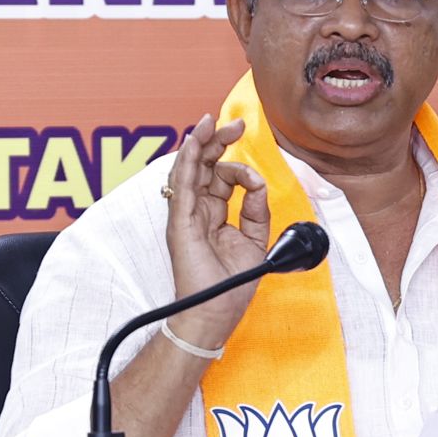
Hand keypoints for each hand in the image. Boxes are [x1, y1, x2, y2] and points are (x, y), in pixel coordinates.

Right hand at [164, 114, 272, 346]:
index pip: (221, 179)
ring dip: (200, 142)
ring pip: (189, 168)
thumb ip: (257, 211)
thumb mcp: (255, 242)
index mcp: (213, 216)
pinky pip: (182, 184)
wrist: (215, 314)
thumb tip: (257, 183)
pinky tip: (195, 142)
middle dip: (218, 142)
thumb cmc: (229, 287)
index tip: (256, 177)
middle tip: (235, 124)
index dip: (238, 166)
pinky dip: (188, 160)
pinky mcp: (180, 221)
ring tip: (211, 122)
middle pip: (204, 166)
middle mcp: (196, 212)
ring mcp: (185, 215)